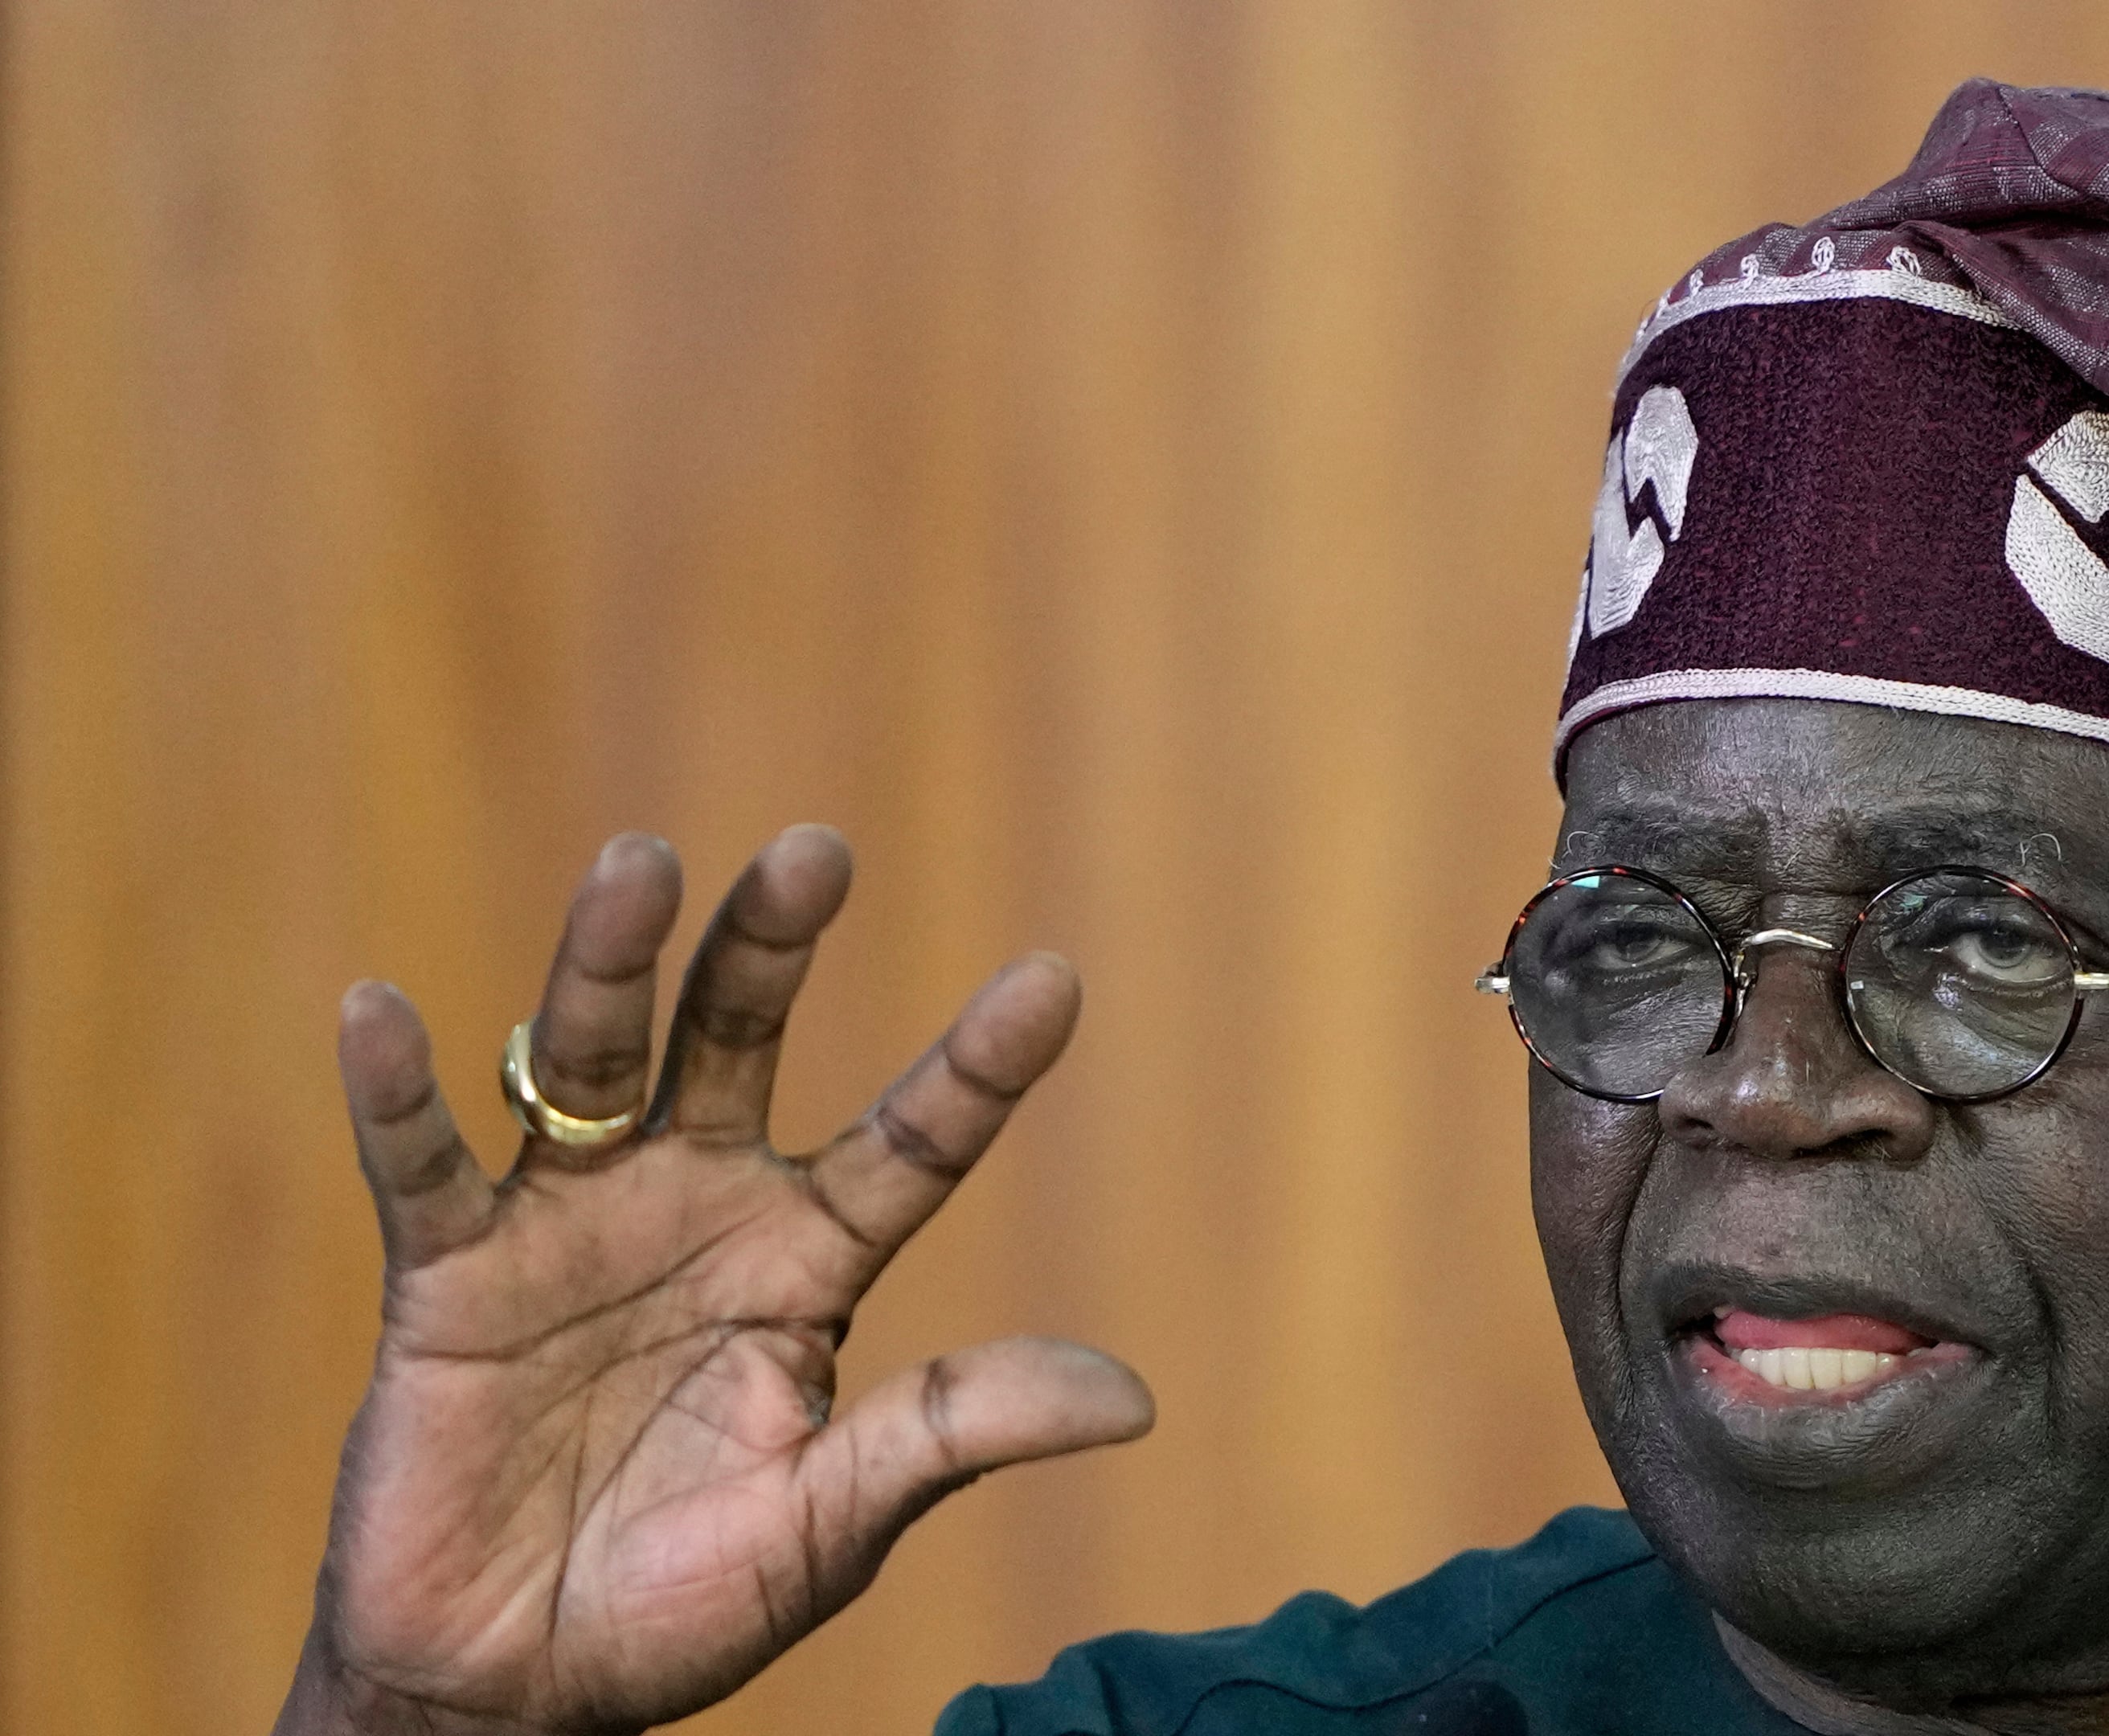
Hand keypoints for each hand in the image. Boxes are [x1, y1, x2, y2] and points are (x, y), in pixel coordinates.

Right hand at [276, 827, 1152, 1735]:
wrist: (510, 1691)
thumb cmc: (688, 1606)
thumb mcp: (837, 1521)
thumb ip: (955, 1434)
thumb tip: (1132, 1400)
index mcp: (808, 1265)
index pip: (910, 1147)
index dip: (976, 1071)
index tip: (1054, 982)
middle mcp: (695, 1212)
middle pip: (738, 1046)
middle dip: (771, 950)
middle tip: (815, 853)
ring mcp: (567, 1231)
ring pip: (586, 1066)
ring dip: (605, 964)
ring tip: (639, 864)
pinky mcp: (448, 1282)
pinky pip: (418, 1169)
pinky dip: (395, 1094)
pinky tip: (380, 1010)